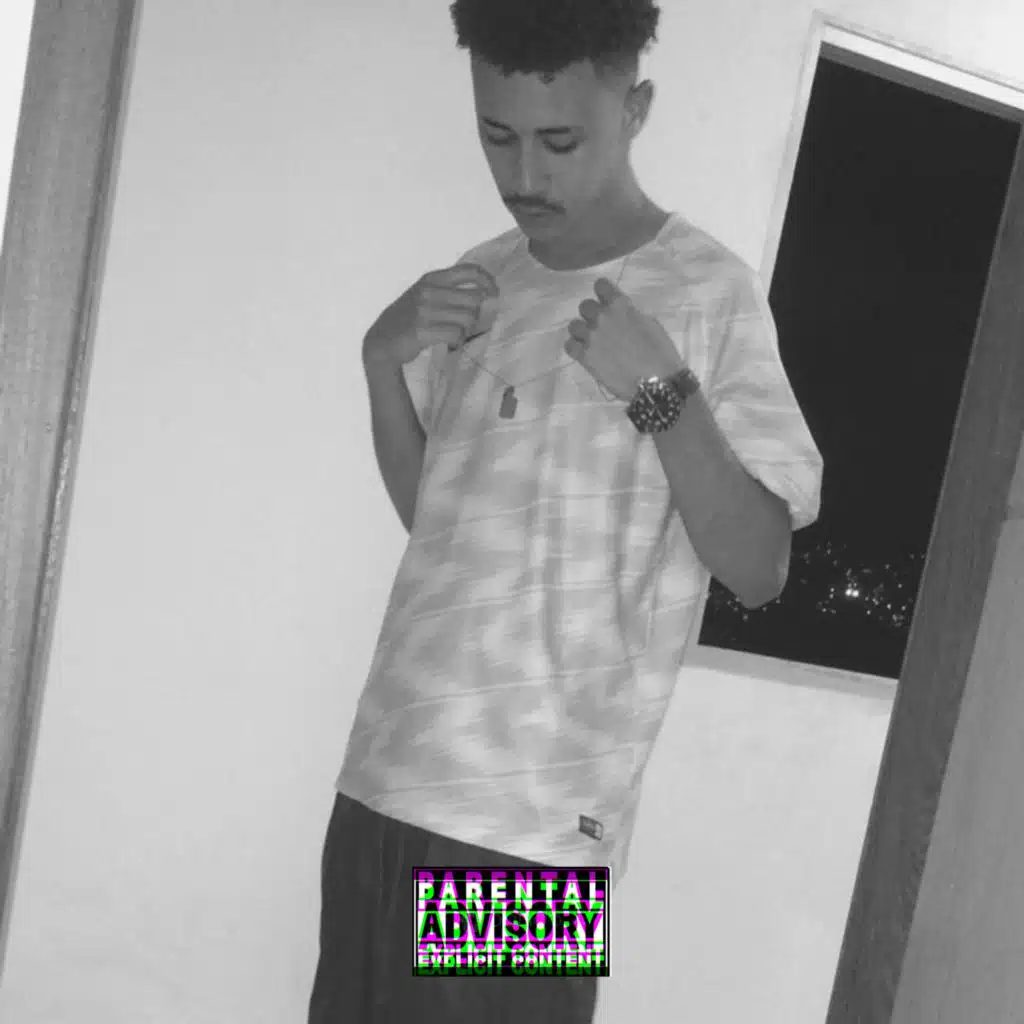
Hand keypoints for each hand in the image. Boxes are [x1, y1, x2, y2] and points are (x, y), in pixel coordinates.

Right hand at [362, 263, 498, 369]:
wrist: (381, 341)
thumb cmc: (407, 318)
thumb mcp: (423, 294)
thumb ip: (448, 289)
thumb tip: (483, 292)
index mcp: (431, 279)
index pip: (469, 271)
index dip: (487, 281)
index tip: (494, 293)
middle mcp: (428, 291)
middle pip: (474, 300)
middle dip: (476, 316)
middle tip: (467, 325)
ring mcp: (424, 311)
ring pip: (468, 319)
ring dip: (467, 331)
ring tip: (456, 335)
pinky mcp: (422, 331)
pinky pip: (457, 335)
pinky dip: (458, 342)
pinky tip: (451, 344)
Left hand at [565, 278, 686, 400]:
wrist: (656, 383)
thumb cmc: (661, 353)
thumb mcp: (650, 324)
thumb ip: (630, 315)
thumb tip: (622, 316)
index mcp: (620, 306)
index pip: (601, 285)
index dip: (602, 292)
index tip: (606, 299)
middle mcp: (602, 317)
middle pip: (584, 306)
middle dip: (592, 314)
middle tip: (602, 326)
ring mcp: (591, 337)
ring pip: (573, 325)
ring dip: (582, 331)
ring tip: (592, 342)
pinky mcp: (584, 357)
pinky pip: (569, 346)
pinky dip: (575, 348)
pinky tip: (585, 353)